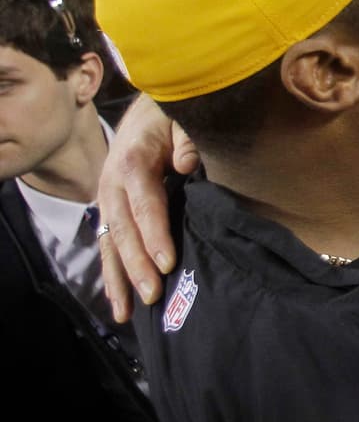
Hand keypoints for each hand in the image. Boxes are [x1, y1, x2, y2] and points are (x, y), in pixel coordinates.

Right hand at [98, 94, 195, 321]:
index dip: (154, 235)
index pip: (144, 205)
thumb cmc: (170, 117)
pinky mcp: (111, 210)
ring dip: (119, 278)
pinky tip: (120, 301)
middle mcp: (113, 184)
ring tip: (127, 312)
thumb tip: (186, 163)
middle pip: (123, 230)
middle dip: (137, 265)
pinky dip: (113, 273)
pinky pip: (108, 244)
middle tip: (153, 295)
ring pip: (110, 243)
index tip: (167, 264)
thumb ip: (187, 139)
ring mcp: (108, 199)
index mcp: (133, 162)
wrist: (147, 110)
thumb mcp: (182, 119)